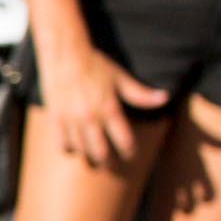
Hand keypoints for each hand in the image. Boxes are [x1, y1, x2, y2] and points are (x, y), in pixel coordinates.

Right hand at [35, 42, 165, 176]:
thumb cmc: (95, 64)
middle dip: (108, 162)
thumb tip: (165, 98)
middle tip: (111, 165)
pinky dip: (68, 148)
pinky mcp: (56, 118)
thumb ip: (141, 94)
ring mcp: (71, 119)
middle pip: (100, 152)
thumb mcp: (121, 78)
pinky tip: (72, 147)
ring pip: (81, 149)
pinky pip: (61, 143)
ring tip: (93, 157)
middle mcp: (91, 118)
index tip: (130, 155)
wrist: (65, 55)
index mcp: (110, 109)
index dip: (129, 152)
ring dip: (88, 156)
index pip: (124, 140)